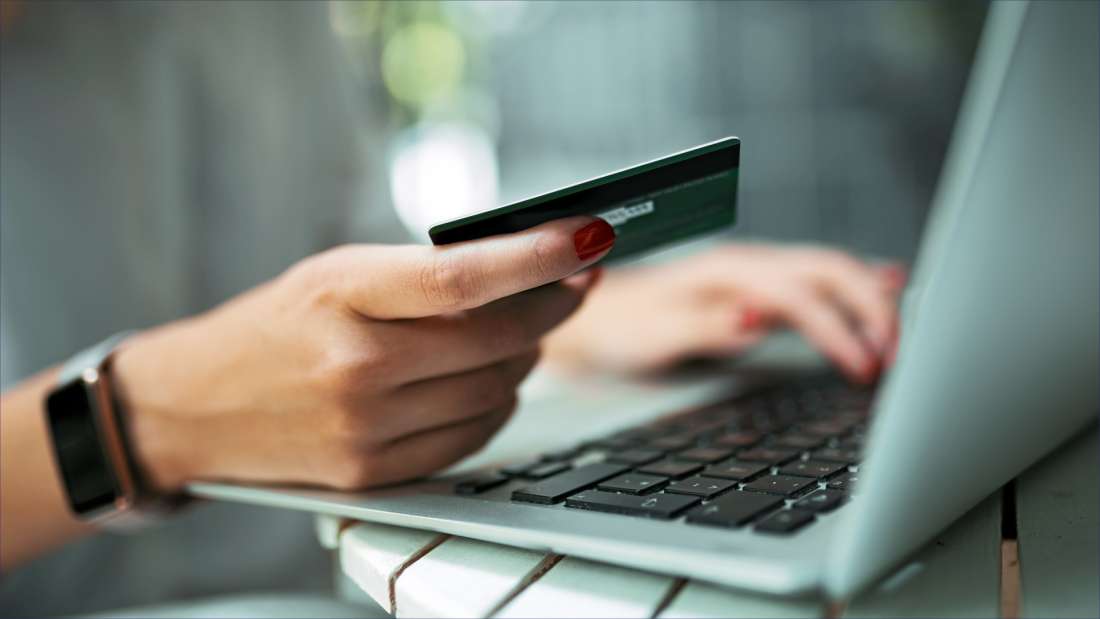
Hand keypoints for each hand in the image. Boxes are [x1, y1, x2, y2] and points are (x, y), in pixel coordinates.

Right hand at [113, 217, 615, 491]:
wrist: (200, 403)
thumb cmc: (278, 324)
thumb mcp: (337, 274)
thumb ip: (422, 273)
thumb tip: (529, 267)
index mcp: (342, 295)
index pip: (461, 277)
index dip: (538, 257)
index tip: (590, 237)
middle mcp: (354, 366)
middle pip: (497, 339)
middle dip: (553, 305)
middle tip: (575, 279)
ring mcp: (365, 429)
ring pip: (498, 391)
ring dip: (527, 356)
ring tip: (521, 330)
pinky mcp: (374, 474)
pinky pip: (475, 437)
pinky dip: (498, 403)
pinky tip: (489, 378)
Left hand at [543, 243, 903, 381]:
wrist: (594, 317)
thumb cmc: (619, 327)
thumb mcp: (652, 335)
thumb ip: (704, 327)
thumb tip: (758, 320)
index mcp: (725, 271)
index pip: (798, 293)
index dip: (837, 328)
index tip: (864, 366)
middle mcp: (747, 266)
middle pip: (828, 270)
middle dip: (870, 308)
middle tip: (898, 356)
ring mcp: (756, 277)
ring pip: (830, 274)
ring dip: (870, 303)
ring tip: (903, 339)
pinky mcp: (760, 293)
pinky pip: (819, 286)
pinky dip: (856, 291)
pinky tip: (886, 290)